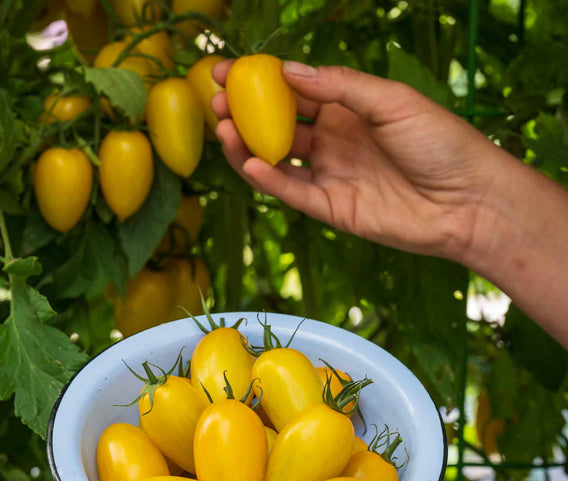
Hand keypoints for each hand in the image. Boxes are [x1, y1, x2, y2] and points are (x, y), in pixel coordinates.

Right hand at [211, 61, 567, 347]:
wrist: (468, 201)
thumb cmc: (441, 142)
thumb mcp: (392, 101)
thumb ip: (340, 87)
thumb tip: (288, 71)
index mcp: (350, 108)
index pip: (295, 91)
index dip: (260, 81)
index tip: (225, 70)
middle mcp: (336, 140)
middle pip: (279, 125)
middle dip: (245, 112)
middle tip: (215, 101)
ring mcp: (332, 174)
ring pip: (280, 159)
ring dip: (249, 146)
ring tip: (224, 129)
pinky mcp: (333, 207)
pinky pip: (294, 192)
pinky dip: (271, 180)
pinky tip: (252, 163)